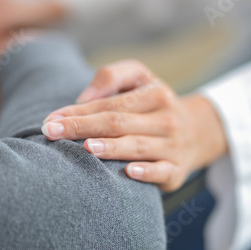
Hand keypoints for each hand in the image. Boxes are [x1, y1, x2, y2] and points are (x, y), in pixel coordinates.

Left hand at [42, 60, 227, 191]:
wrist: (198, 131)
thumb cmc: (156, 104)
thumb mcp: (141, 78)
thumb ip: (111, 76)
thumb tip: (84, 97)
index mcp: (155, 94)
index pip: (111, 103)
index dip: (80, 111)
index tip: (52, 120)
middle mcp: (166, 119)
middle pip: (119, 123)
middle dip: (83, 127)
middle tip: (52, 133)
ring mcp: (173, 146)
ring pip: (138, 147)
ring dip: (112, 148)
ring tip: (87, 149)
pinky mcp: (177, 171)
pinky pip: (162, 172)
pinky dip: (147, 173)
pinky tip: (129, 172)